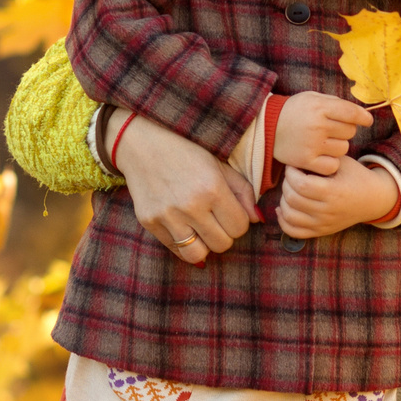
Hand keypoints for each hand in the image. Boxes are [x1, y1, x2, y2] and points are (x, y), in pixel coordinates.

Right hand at [112, 112, 258, 264]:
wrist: (142, 146)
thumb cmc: (186, 154)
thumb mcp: (219, 165)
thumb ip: (243, 192)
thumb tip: (257, 219)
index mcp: (212, 188)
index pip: (240, 227)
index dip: (239, 222)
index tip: (230, 213)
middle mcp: (190, 205)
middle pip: (222, 244)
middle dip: (223, 235)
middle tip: (216, 221)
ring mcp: (168, 216)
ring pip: (199, 255)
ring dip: (204, 245)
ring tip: (201, 230)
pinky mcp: (150, 223)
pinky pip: (175, 251)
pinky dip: (184, 245)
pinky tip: (185, 229)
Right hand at [275, 91, 373, 175]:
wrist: (267, 127)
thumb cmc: (294, 111)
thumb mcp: (312, 98)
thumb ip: (334, 103)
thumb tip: (360, 112)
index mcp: (319, 107)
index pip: (351, 112)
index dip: (363, 117)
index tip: (367, 120)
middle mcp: (317, 125)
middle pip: (350, 131)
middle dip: (345, 130)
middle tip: (332, 130)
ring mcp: (312, 144)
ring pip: (343, 148)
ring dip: (338, 146)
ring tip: (324, 142)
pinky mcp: (306, 160)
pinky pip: (332, 165)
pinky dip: (331, 162)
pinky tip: (323, 156)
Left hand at [277, 157, 400, 238]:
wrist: (373, 199)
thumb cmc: (355, 176)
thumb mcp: (341, 162)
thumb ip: (320, 159)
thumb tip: (295, 156)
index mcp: (333, 192)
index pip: (300, 185)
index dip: (290, 173)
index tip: (293, 165)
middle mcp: (328, 211)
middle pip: (293, 199)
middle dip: (286, 183)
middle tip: (291, 175)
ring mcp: (323, 224)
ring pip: (290, 215)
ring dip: (284, 200)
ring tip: (290, 189)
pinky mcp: (321, 231)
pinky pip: (293, 231)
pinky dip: (283, 220)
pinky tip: (283, 207)